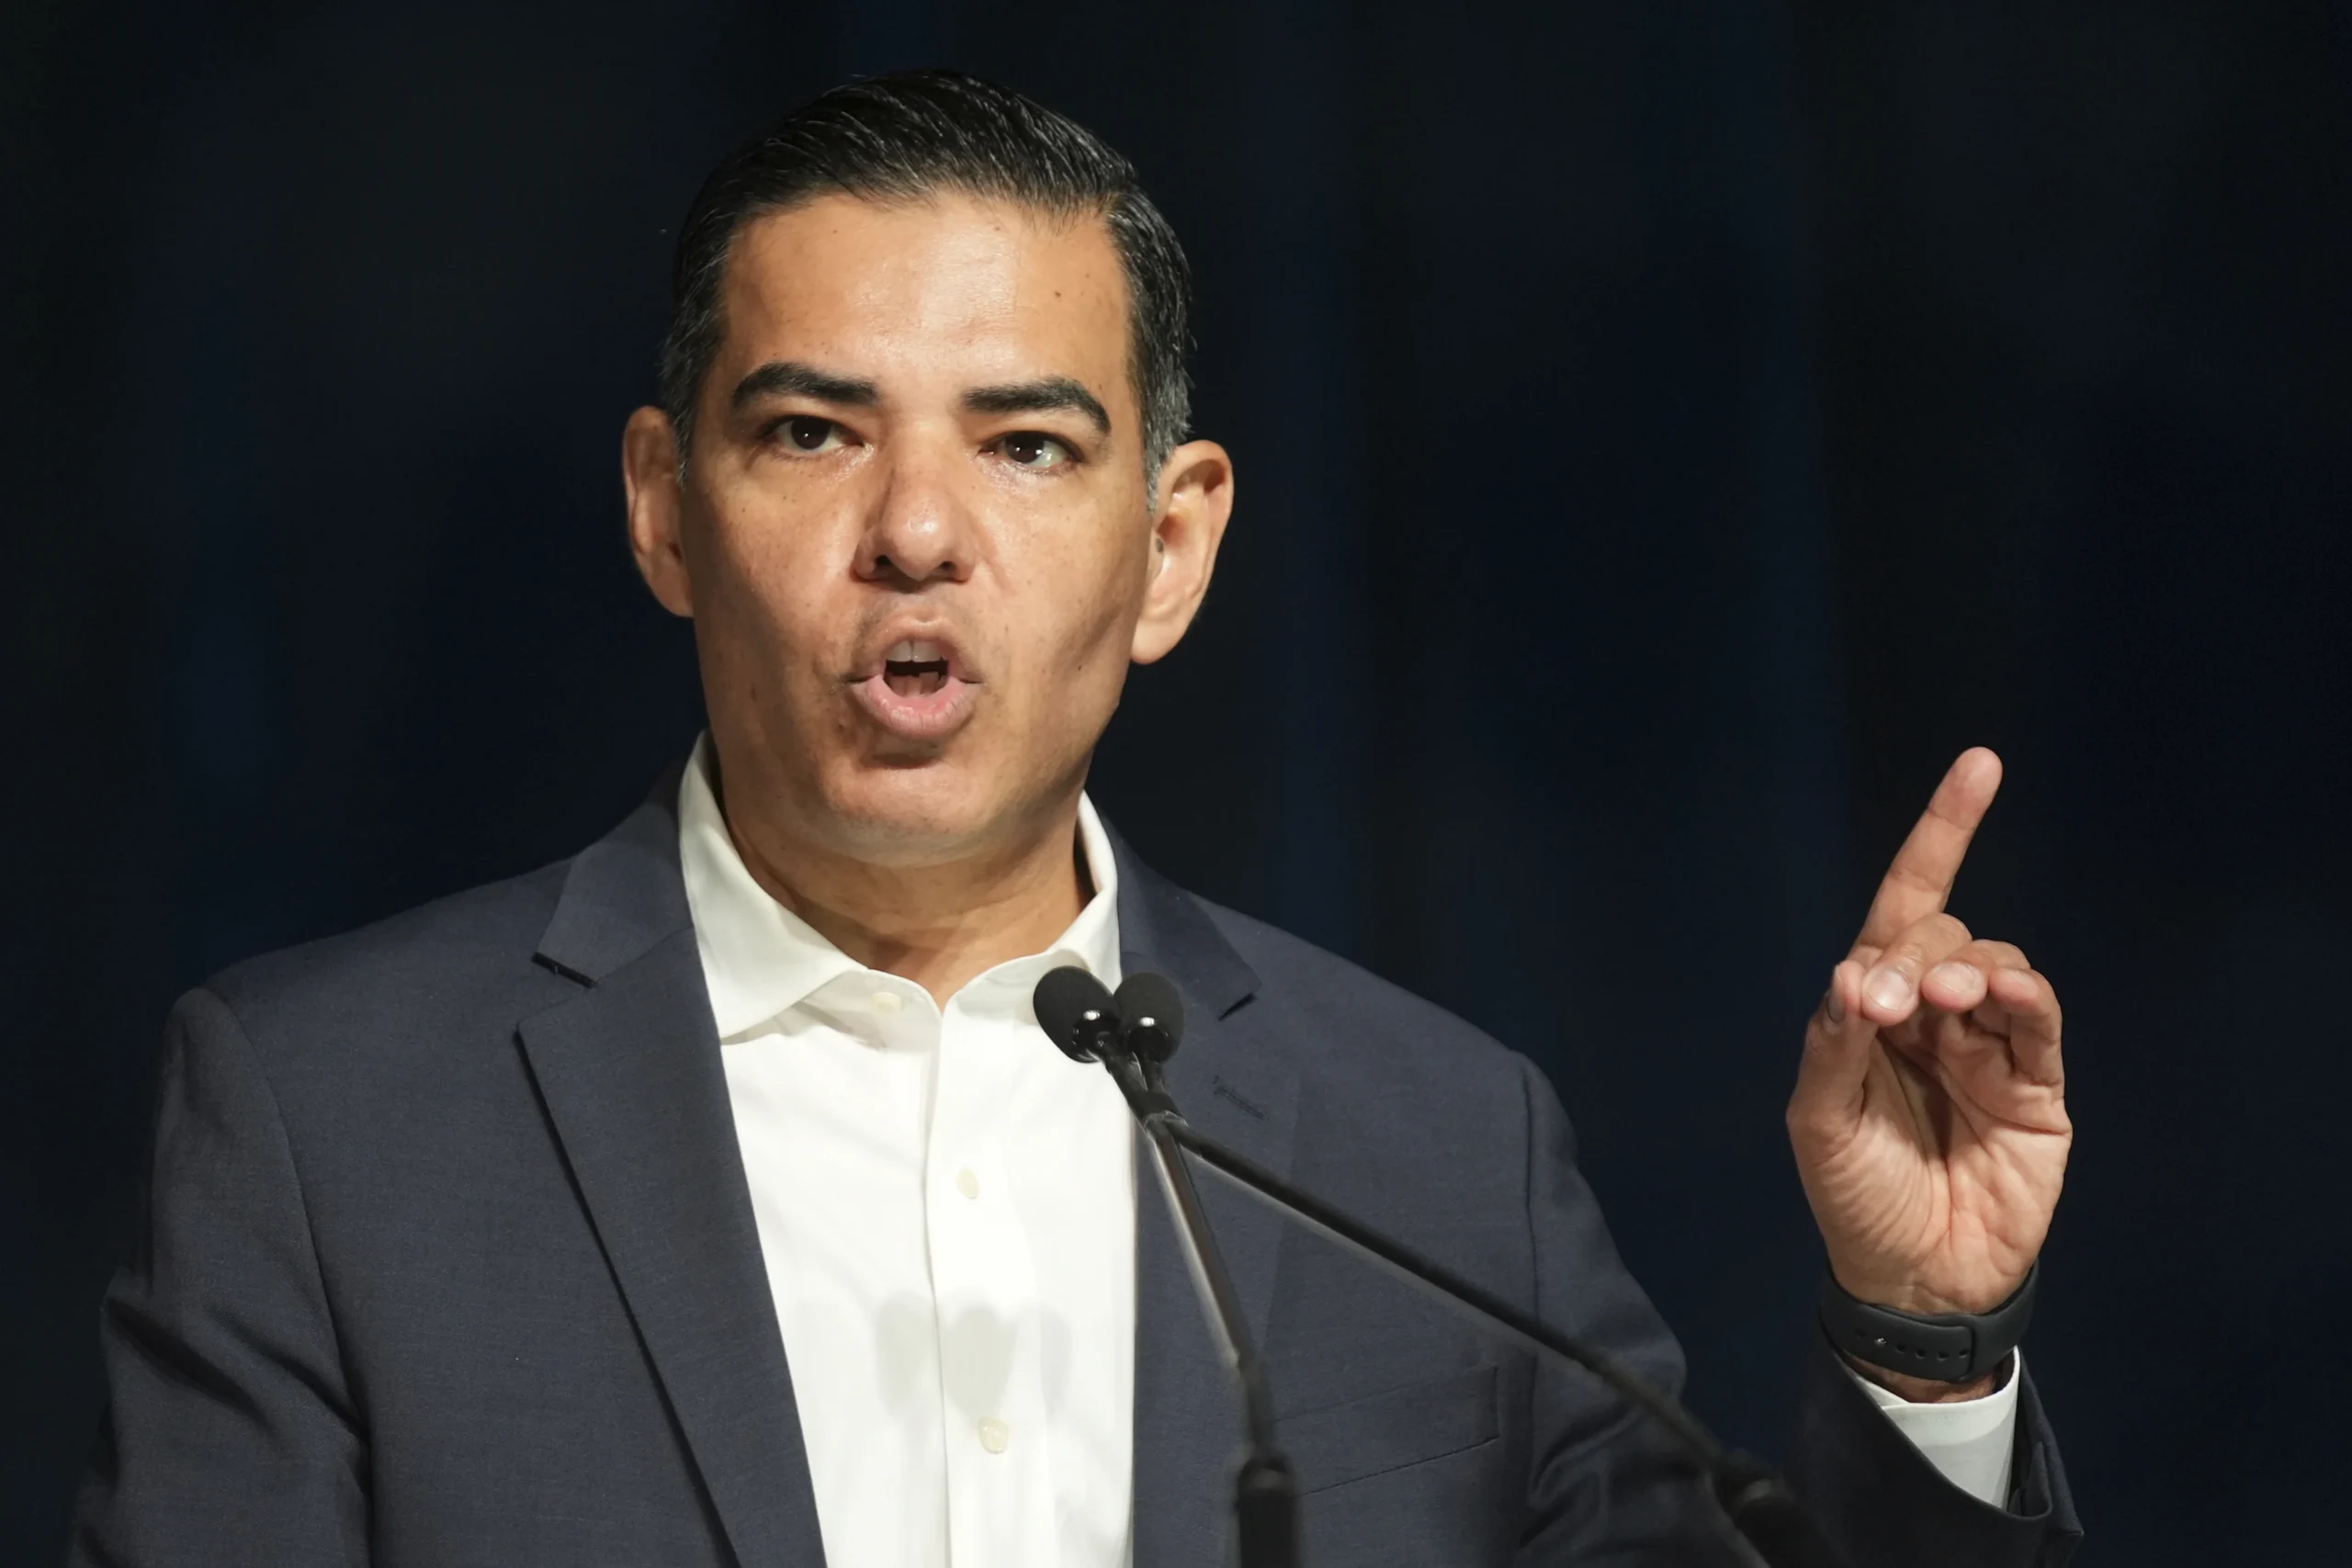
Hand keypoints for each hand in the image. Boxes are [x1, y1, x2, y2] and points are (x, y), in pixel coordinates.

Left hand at [1786, 748, 2070, 1396]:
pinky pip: (2038, 1020)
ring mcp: (1990, 1048)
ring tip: (1941, 1001)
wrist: (1912, 1283)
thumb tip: (1855, 972)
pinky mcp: (2038, 1087)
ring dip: (1967, 968)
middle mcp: (1933, 1016)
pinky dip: (2022, 996)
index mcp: (1873, 1011)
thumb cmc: (1854, 1199)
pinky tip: (2000, 996)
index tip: (1979, 768)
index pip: (1904, 908)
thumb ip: (1832, 1044)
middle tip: (1889, 1003)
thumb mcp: (1819, 1121)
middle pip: (1938, 935)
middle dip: (1914, 951)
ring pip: (1994, 966)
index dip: (1940, 837)